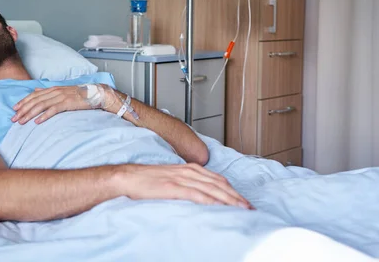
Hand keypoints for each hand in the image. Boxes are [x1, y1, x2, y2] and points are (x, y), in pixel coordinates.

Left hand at [12, 86, 93, 124]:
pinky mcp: (67, 103)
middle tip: (14, 118)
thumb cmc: (78, 95)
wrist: (94, 94)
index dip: (23, 102)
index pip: (34, 95)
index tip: (14, 109)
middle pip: (35, 100)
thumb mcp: (61, 91)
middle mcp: (55, 91)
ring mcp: (61, 97)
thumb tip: (36, 90)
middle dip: (23, 110)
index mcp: (52, 89)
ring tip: (22, 122)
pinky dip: (44, 116)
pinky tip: (37, 122)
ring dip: (30, 114)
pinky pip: (53, 110)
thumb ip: (48, 91)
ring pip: (41, 105)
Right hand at [116, 163, 253, 209]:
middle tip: (250, 208)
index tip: (244, 201)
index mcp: (190, 168)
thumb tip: (200, 194)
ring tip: (241, 209)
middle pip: (219, 184)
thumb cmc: (147, 180)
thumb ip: (187, 182)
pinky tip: (219, 207)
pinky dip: (211, 201)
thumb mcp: (172, 178)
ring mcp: (182, 178)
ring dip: (229, 200)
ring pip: (212, 189)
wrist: (128, 177)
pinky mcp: (174, 187)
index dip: (233, 191)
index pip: (218, 180)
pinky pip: (197, 194)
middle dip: (236, 197)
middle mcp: (189, 171)